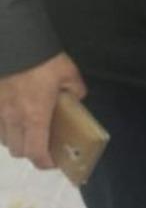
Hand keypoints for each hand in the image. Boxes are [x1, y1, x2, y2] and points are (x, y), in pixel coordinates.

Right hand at [0, 53, 86, 169]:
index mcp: (35, 116)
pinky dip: (4, 127)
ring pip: (4, 139)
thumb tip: (77, 98)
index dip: (44, 162)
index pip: (36, 151)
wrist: (15, 44)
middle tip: (43, 144)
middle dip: (31, 152)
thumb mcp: (69, 73)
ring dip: (16, 140)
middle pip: (18, 150)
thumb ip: (75, 89)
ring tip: (28, 130)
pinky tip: (14, 117)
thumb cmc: (44, 61)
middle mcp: (13, 119)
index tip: (54, 162)